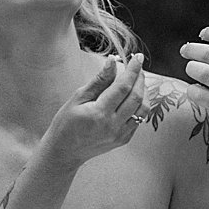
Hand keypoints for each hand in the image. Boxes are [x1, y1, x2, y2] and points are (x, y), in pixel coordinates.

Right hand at [41, 54, 147, 169]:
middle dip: (140, 78)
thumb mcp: (78, 98)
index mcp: (99, 113)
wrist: (64, 151)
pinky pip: (139, 120)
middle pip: (136, 97)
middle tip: (137, 66)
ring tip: (137, 80)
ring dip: (144, 92)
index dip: (133, 70)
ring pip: (143, 110)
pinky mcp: (123, 139)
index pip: (123, 87)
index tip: (137, 57)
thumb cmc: (66, 123)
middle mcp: (113, 125)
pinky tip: (133, 97)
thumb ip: (99, 80)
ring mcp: (120, 134)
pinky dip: (140, 106)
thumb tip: (113, 62)